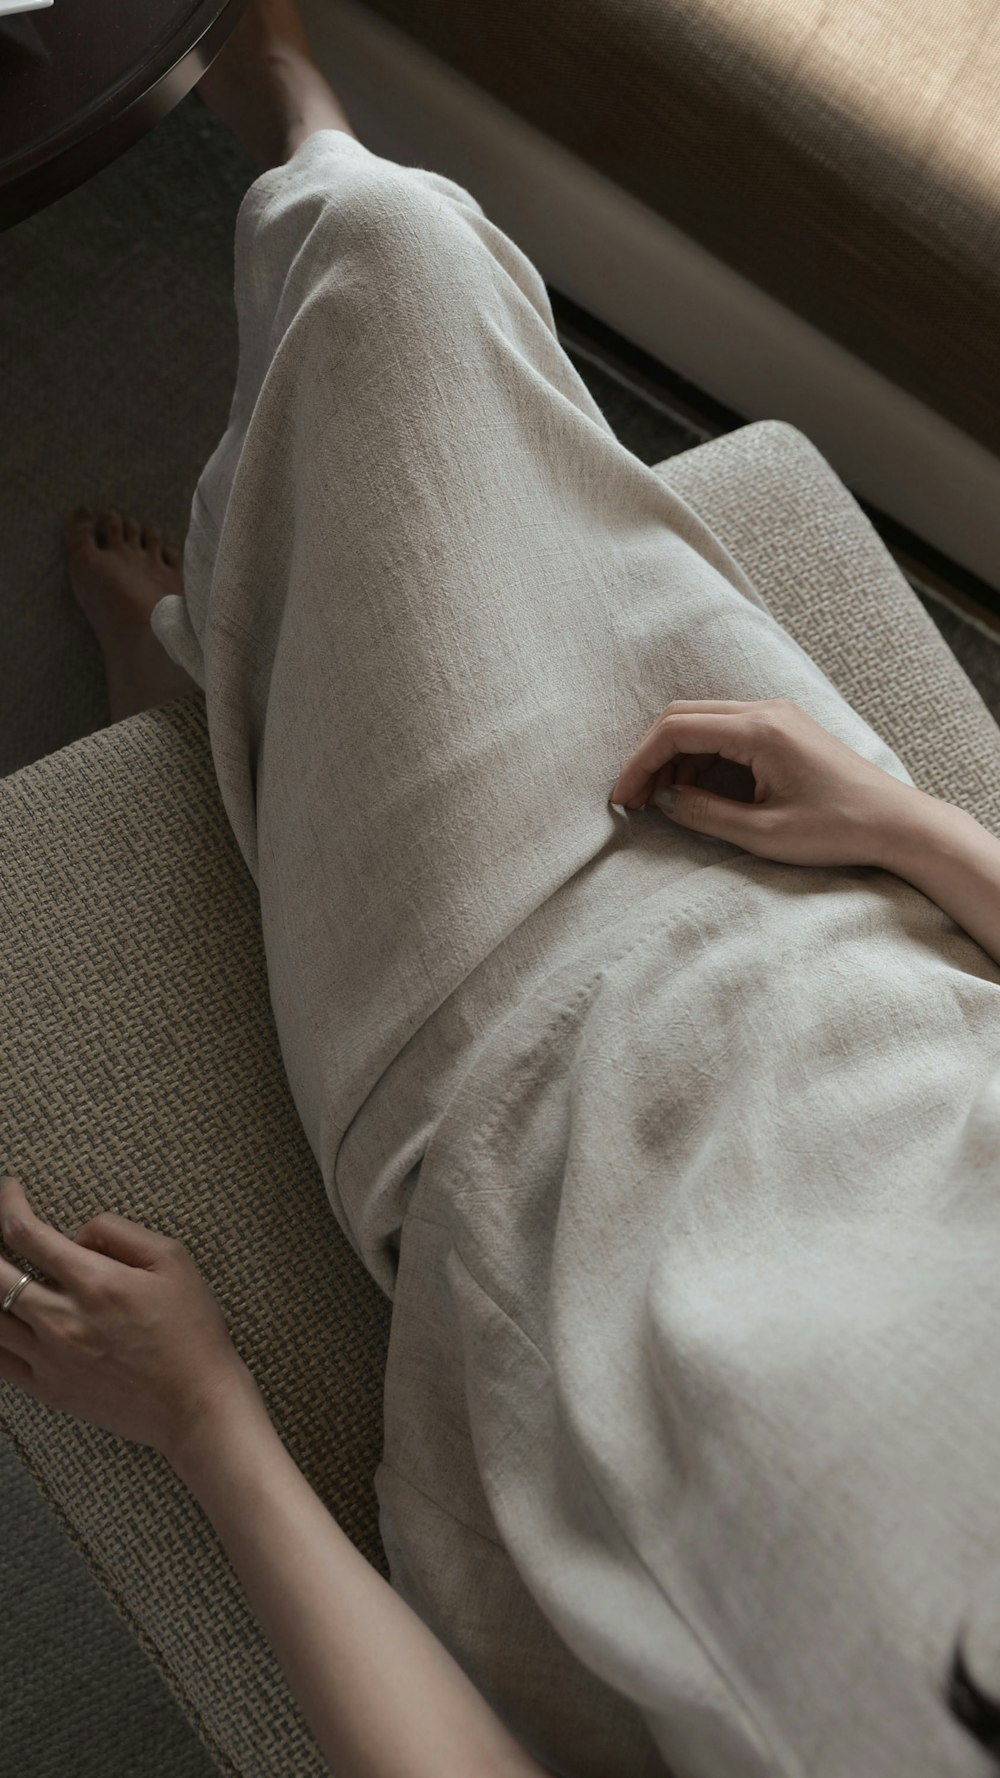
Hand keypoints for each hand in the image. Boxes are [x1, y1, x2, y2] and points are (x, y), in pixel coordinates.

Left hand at [0, 1175, 256, 1460]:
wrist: (197, 1403)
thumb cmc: (192, 1330)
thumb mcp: (172, 1259)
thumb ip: (118, 1233)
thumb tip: (75, 1234)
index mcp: (94, 1282)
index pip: (26, 1233)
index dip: (9, 1205)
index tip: (11, 1191)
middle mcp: (63, 1320)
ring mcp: (50, 1359)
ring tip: (1, 1272)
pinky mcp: (49, 1389)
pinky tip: (3, 1319)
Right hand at [609, 696, 922, 869]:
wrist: (897, 824)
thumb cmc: (838, 829)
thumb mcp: (763, 834)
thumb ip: (704, 814)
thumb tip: (663, 800)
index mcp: (760, 730)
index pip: (677, 729)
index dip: (640, 762)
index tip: (623, 798)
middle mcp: (767, 711)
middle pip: (685, 717)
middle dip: (652, 757)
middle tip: (635, 799)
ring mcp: (777, 717)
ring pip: (703, 724)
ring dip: (676, 759)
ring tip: (663, 802)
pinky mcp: (784, 731)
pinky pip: (727, 734)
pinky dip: (702, 760)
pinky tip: (696, 794)